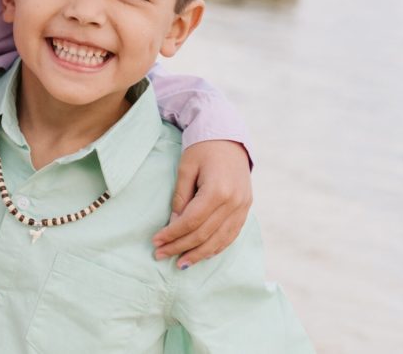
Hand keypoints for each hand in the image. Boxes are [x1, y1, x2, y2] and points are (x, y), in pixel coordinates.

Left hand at [152, 140, 251, 268]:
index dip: (172, 234)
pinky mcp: (246, 209)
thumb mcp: (186, 168)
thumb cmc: (203, 149)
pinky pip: (231, 235)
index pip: (192, 221)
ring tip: (180, 263)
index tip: (156, 242)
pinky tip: (201, 254)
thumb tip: (173, 224)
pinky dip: (216, 247)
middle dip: (180, 247)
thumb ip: (180, 197)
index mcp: (218, 190)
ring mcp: (243, 207)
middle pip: (204, 234)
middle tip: (161, 255)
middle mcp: (234, 202)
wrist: (229, 138)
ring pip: (220, 240)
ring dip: (199, 254)